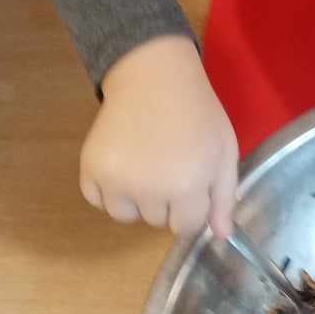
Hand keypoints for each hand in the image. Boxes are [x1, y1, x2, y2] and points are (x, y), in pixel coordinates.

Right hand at [81, 35, 238, 237]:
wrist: (154, 77)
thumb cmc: (197, 113)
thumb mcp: (224, 151)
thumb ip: (224, 197)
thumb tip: (220, 236)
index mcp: (187, 187)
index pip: (186, 228)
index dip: (191, 207)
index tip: (191, 183)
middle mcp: (149, 190)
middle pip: (156, 221)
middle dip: (166, 201)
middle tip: (168, 163)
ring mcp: (115, 181)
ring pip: (125, 215)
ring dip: (135, 199)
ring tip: (145, 164)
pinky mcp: (90, 170)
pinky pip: (97, 200)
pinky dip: (108, 190)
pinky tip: (123, 162)